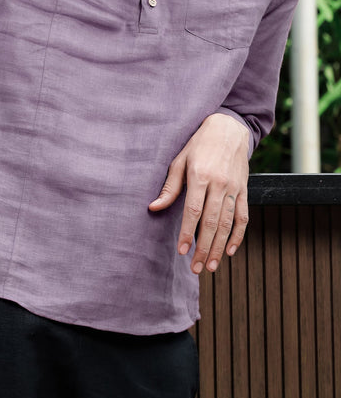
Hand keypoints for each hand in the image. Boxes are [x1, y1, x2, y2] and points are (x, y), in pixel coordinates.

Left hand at [148, 113, 249, 273]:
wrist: (228, 128)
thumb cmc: (198, 144)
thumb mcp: (179, 160)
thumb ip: (169, 187)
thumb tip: (153, 207)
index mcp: (200, 176)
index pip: (193, 211)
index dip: (187, 233)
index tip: (182, 251)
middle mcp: (220, 183)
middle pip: (212, 222)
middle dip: (204, 248)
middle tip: (197, 268)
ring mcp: (234, 187)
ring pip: (228, 223)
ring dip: (220, 247)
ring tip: (212, 266)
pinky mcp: (245, 189)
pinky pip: (243, 216)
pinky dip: (239, 235)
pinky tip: (231, 250)